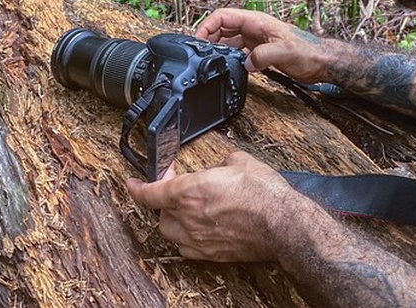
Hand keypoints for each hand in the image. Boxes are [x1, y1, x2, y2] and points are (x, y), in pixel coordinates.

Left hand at [126, 152, 294, 261]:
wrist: (283, 224)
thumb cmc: (263, 193)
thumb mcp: (238, 161)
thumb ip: (219, 164)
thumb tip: (218, 168)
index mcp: (188, 192)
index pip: (150, 193)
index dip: (136, 187)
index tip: (132, 183)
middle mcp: (188, 218)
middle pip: (160, 212)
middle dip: (164, 200)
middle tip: (176, 189)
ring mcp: (199, 240)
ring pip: (170, 232)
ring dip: (172, 220)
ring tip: (185, 210)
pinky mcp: (212, 254)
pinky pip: (187, 249)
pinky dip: (185, 239)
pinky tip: (196, 230)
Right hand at [195, 8, 328, 82]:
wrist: (321, 62)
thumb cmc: (308, 51)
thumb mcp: (285, 52)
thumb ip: (263, 56)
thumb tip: (245, 63)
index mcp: (256, 21)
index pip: (223, 16)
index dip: (207, 25)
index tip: (198, 39)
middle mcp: (253, 28)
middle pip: (222, 27)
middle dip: (208, 37)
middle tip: (200, 52)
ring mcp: (255, 39)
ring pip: (227, 39)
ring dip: (217, 48)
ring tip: (209, 59)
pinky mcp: (258, 51)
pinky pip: (236, 51)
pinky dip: (228, 57)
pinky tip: (226, 66)